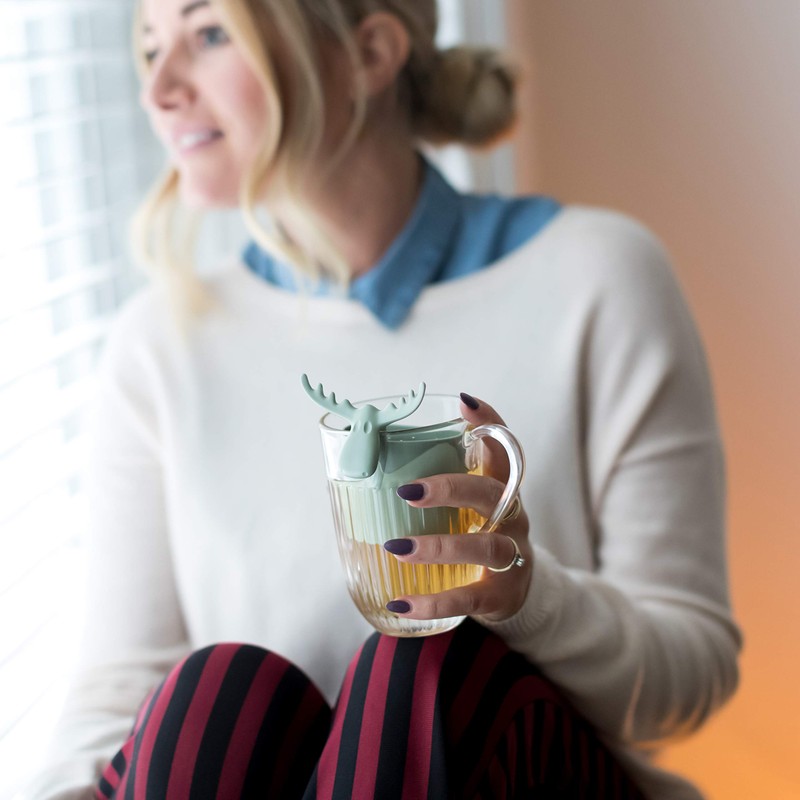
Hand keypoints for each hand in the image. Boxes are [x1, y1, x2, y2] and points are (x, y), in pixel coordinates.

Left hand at [384, 394, 531, 622]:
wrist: (516, 593)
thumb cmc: (475, 536)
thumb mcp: (467, 508)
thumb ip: (437, 486)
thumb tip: (366, 464)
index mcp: (501, 489)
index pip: (503, 449)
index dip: (490, 424)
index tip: (465, 403)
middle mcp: (512, 516)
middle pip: (493, 494)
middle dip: (451, 489)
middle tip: (408, 492)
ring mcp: (511, 556)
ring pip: (485, 546)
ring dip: (439, 546)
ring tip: (397, 548)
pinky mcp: (501, 594)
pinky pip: (468, 597)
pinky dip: (433, 602)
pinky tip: (400, 603)